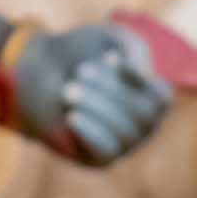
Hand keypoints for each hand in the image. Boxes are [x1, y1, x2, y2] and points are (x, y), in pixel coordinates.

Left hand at [10, 18, 173, 164]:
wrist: (35, 75)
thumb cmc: (77, 53)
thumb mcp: (107, 37)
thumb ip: (132, 47)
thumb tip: (145, 71)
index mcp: (151, 98)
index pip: (161, 97)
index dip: (140, 79)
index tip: (110, 57)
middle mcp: (144, 125)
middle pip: (143, 113)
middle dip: (111, 89)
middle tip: (80, 71)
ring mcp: (123, 145)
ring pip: (125, 132)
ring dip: (96, 106)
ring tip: (68, 90)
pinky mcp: (99, 159)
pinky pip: (106, 151)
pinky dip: (90, 131)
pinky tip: (71, 116)